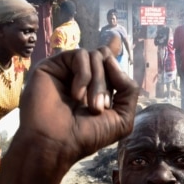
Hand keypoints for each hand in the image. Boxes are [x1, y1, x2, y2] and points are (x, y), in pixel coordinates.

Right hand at [15, 47, 138, 165]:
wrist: (56, 143)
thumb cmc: (87, 136)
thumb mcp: (122, 119)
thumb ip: (129, 91)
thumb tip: (115, 63)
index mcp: (98, 88)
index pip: (109, 63)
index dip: (114, 53)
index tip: (116, 40)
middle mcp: (84, 77)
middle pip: (107, 58)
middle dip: (109, 82)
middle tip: (99, 107)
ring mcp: (68, 70)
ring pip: (96, 56)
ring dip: (98, 82)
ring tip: (90, 106)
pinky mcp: (53, 65)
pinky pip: (80, 55)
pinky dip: (84, 75)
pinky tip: (76, 95)